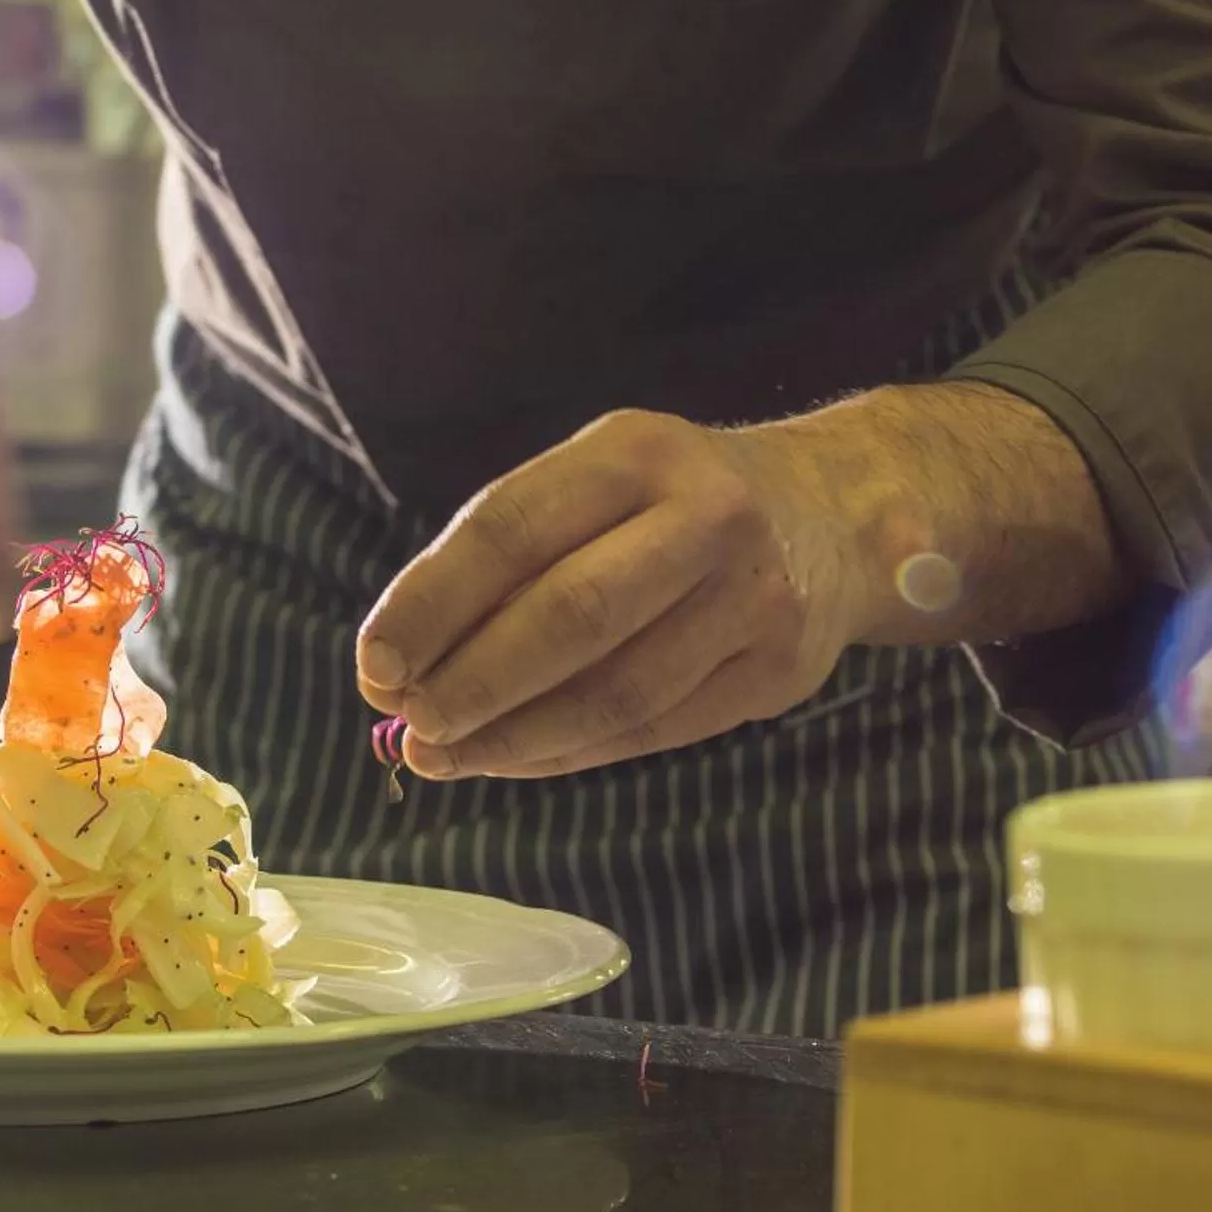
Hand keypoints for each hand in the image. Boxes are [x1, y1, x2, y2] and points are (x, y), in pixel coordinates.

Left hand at [355, 411, 864, 778]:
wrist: (835, 513)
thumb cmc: (674, 500)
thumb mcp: (603, 478)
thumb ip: (515, 551)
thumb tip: (404, 659)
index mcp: (636, 451)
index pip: (513, 527)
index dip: (433, 602)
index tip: (375, 665)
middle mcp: (704, 515)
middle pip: (571, 614)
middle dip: (474, 681)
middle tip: (409, 726)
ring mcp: (752, 597)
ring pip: (616, 690)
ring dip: (515, 738)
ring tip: (444, 756)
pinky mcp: (777, 670)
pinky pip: (657, 729)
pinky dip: (573, 754)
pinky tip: (517, 760)